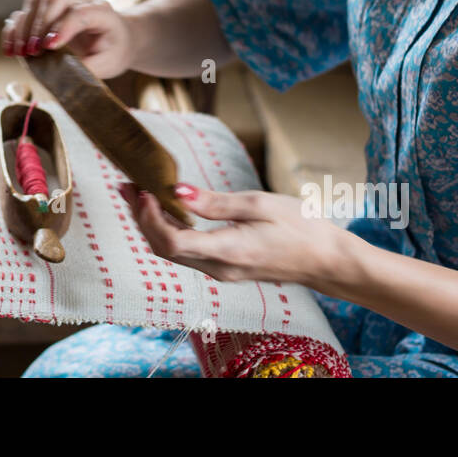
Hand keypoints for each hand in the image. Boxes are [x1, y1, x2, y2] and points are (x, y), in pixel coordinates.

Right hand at [0, 0, 136, 78]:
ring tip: (21, 52)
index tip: (50, 47)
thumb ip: (89, 67)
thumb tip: (63, 75)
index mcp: (101, 11)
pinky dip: (13, 30)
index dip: (63, 27)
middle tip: (33, 52)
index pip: (80, 12)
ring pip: (37, 1)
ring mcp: (60, 3)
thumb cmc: (112, 50)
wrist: (114, 39)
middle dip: (40, 25)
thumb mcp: (109, 64)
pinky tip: (10, 50)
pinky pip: (24, 12)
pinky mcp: (44, 12)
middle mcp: (79, 0)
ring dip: (24, 26)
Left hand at [117, 182, 351, 289]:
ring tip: (141, 192)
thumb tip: (177, 192)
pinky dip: (172, 229)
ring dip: (153, 223)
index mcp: (227, 252)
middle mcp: (219, 269)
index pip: (171, 242)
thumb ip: (215, 202)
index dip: (149, 217)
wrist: (328, 261)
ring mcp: (222, 272)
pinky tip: (168, 208)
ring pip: (174, 252)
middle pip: (164, 248)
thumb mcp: (259, 204)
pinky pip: (188, 252)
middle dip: (141, 218)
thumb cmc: (302, 227)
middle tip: (129, 185)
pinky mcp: (226, 268)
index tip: (142, 188)